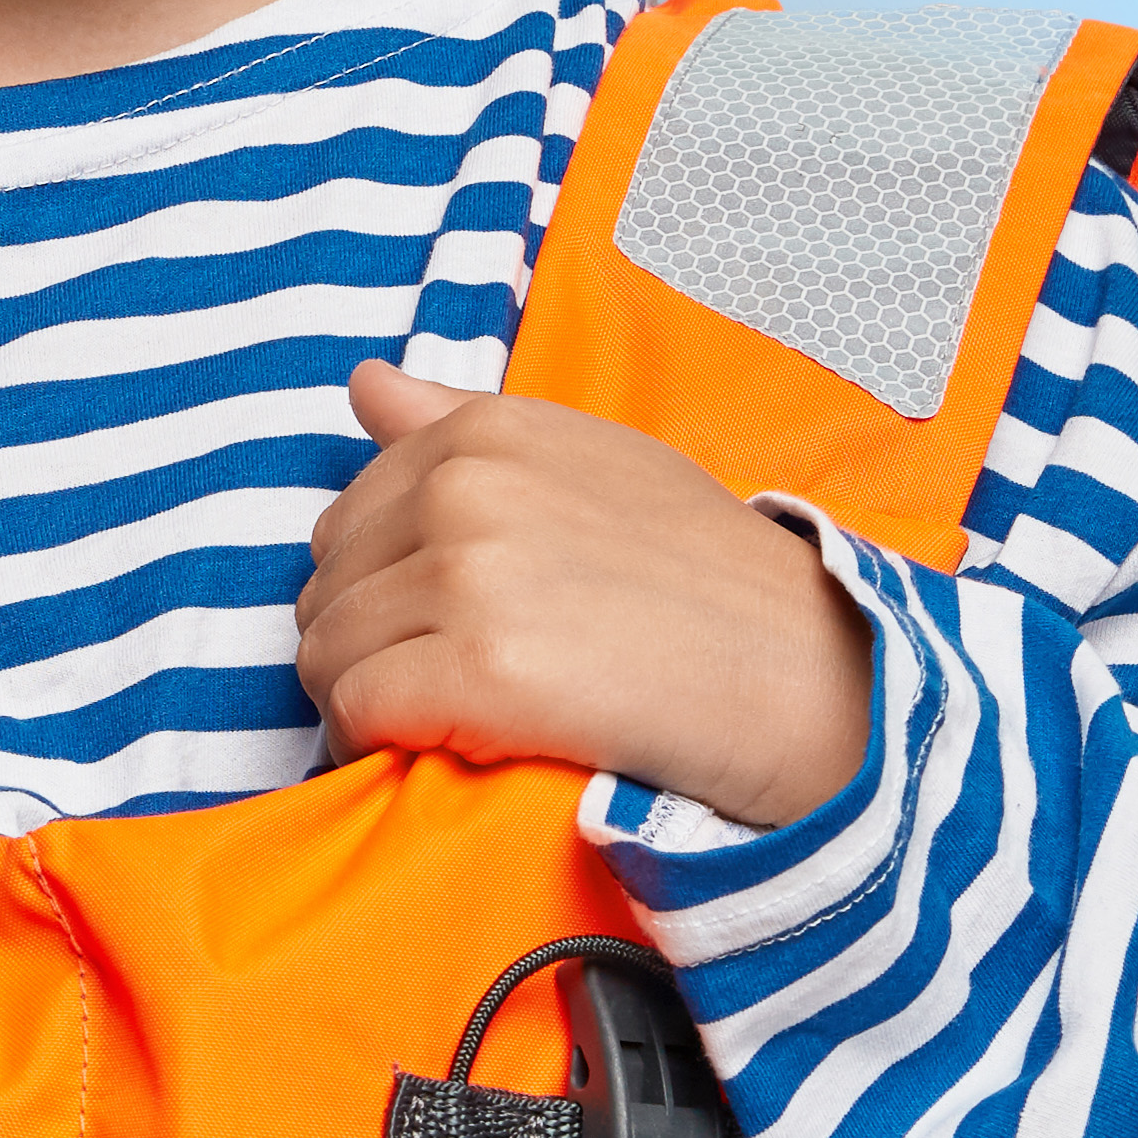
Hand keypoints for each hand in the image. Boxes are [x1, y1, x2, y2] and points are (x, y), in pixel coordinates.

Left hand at [294, 368, 877, 827]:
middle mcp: (466, 489)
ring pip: (327, 652)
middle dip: (364, 645)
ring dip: (365, 700)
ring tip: (440, 724)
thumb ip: (463, 422)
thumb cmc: (708, 581)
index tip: (434, 632)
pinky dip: (374, 743)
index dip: (378, 589)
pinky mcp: (479, 669)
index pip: (347, 518)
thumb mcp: (595, 463)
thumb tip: (364, 385)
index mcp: (487, 433)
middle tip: (442, 688)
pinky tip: (433, 753)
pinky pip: (355, 710)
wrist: (810, 677)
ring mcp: (470, 576)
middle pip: (327, 587)